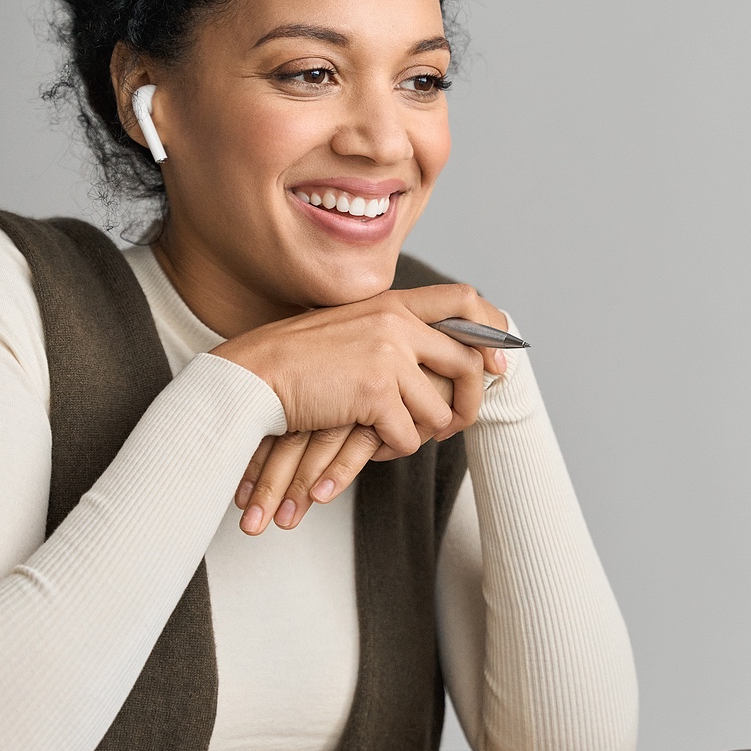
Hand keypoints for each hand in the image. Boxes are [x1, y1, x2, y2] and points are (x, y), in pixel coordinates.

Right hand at [217, 284, 508, 533]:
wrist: (252, 376)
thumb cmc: (292, 362)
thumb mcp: (348, 331)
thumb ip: (390, 334)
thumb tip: (431, 359)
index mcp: (391, 303)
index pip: (464, 301)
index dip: (491, 332)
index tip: (498, 363)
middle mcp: (396, 323)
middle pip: (467, 364)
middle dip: (469, 402)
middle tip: (456, 423)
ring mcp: (389, 356)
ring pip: (437, 412)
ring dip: (420, 433)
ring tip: (392, 436)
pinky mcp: (376, 393)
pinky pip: (408, 437)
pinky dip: (392, 450)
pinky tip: (369, 445)